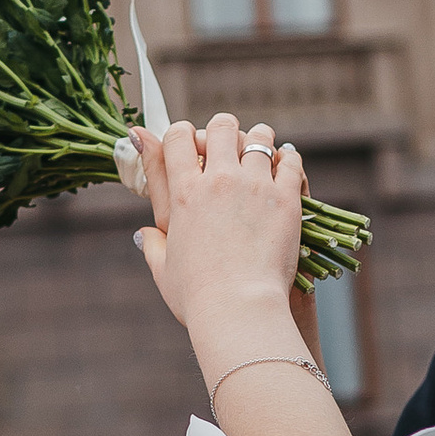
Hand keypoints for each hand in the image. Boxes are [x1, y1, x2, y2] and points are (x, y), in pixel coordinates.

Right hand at [132, 116, 305, 342]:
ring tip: (260, 149)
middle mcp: (218, 180)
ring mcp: (254, 186)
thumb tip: (143, 235)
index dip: (182, 133)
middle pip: (220, 126)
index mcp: (184, 193)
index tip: (190, 143)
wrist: (239, 308)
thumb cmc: (197, 296)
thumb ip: (152, 246)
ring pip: (259, 137)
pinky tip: (285, 164)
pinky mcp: (285, 199)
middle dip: (222, 129)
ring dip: (258, 138)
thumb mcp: (163, 270)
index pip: (177, 136)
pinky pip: (290, 162)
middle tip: (227, 145)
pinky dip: (288, 158)